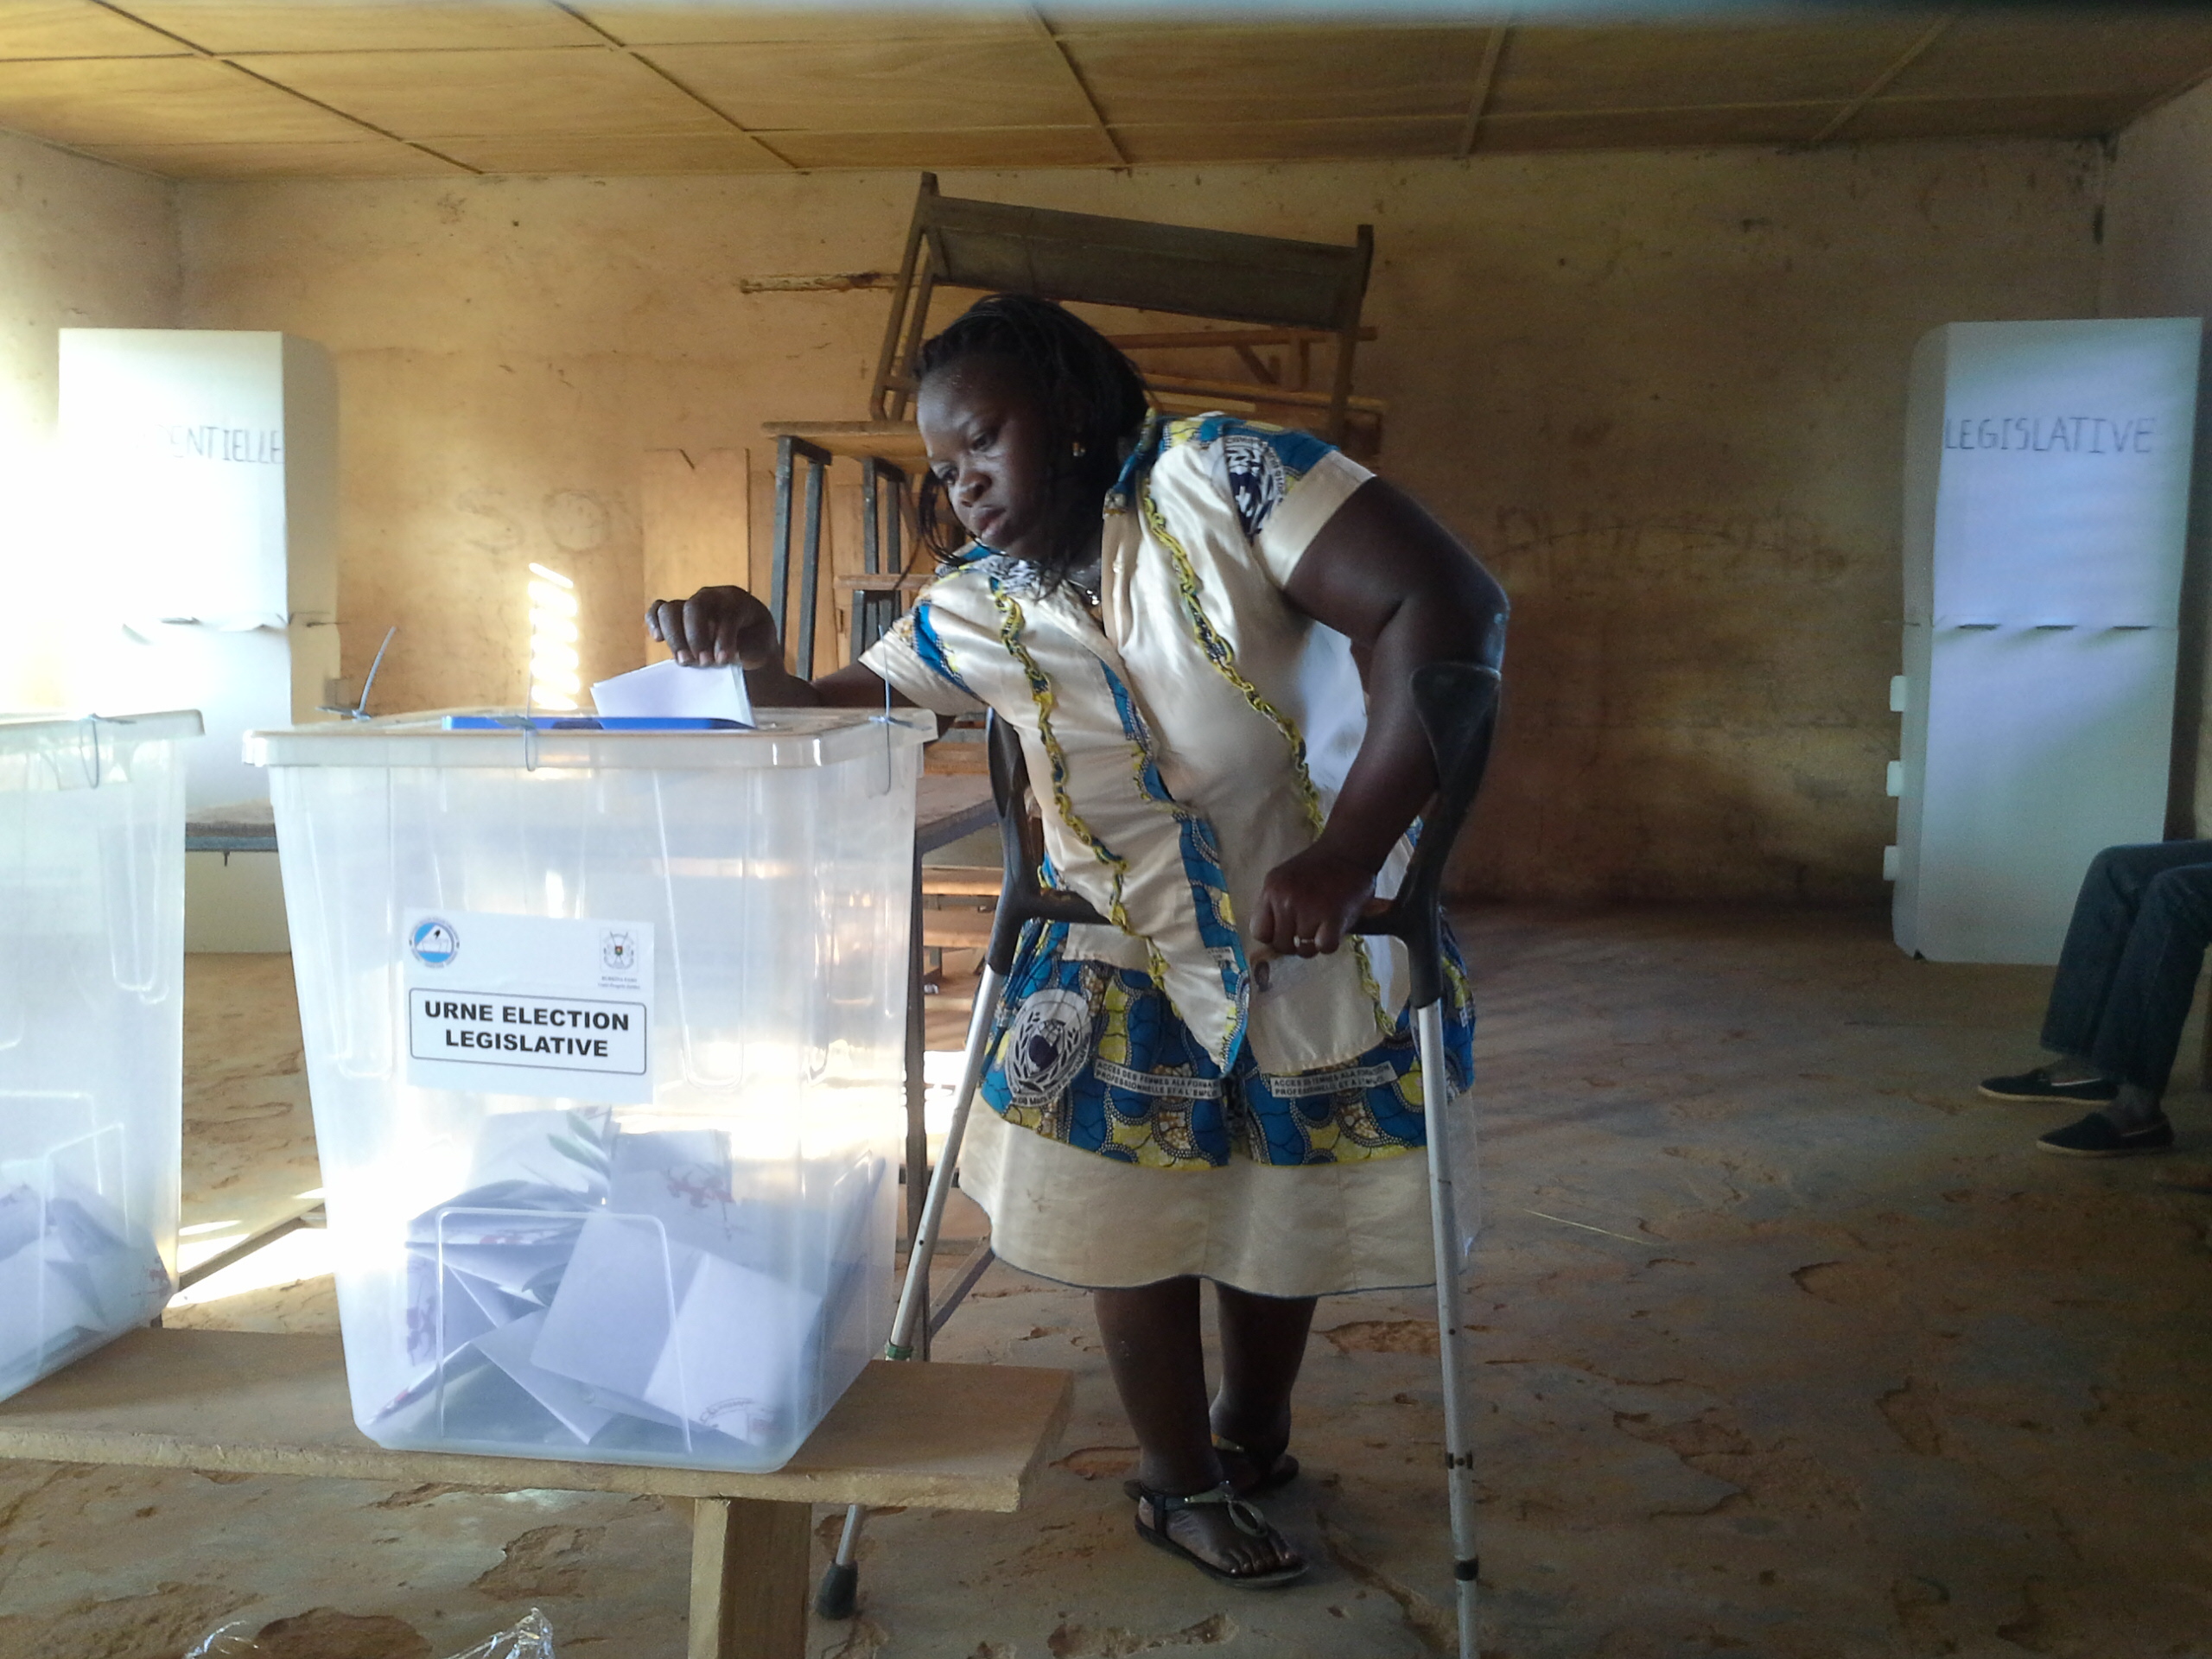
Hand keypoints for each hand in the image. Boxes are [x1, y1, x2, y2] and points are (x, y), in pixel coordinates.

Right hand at [644, 585, 779, 667]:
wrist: (747, 640)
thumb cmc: (755, 642)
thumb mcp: (762, 647)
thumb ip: (750, 650)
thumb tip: (732, 655)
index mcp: (737, 601)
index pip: (726, 613)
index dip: (723, 638)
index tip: (722, 661)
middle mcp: (711, 597)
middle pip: (694, 607)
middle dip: (695, 637)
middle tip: (702, 663)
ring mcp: (691, 603)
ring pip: (671, 609)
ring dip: (674, 637)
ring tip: (685, 661)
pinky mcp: (676, 614)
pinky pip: (658, 610)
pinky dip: (653, 623)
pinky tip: (658, 639)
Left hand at [1252, 845, 1380, 958]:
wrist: (1348, 849)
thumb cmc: (1319, 867)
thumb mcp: (1285, 879)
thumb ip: (1275, 905)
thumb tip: (1275, 938)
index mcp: (1271, 890)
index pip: (1259, 932)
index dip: (1274, 937)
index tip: (1287, 932)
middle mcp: (1285, 900)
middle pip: (1281, 944)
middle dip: (1295, 943)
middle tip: (1310, 931)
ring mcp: (1308, 908)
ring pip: (1304, 948)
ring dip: (1315, 943)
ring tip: (1324, 926)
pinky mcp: (1333, 916)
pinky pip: (1324, 947)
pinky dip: (1329, 944)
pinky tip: (1334, 930)